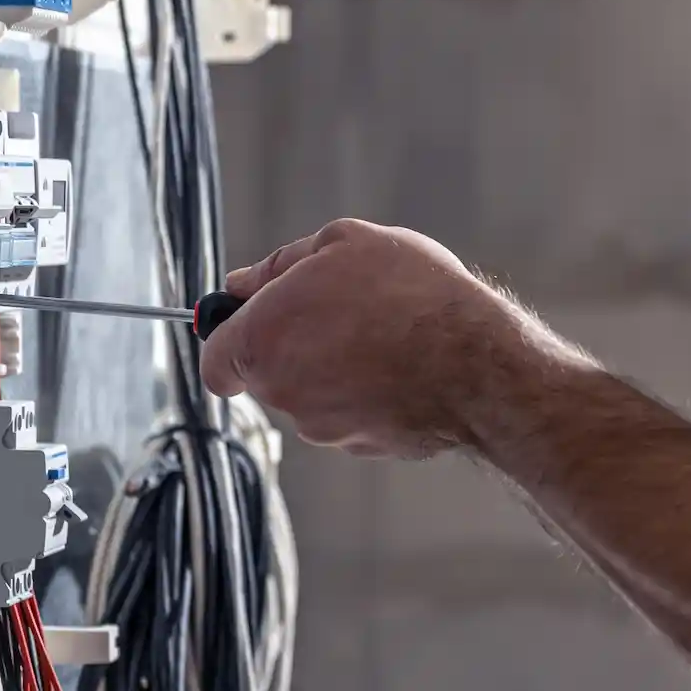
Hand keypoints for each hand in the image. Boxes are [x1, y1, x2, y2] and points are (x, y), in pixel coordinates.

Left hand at [199, 219, 525, 456]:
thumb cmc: (410, 296)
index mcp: (261, 341)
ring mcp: (323, 427)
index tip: (255, 320)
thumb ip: (280, 264)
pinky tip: (403, 365)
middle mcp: (283, 393)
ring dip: (334, 367)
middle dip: (292, 344)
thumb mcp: (343, 243)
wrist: (476, 363)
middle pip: (267, 374)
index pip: (214, 360)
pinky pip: (352, 415)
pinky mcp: (363, 447)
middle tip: (341, 308)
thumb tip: (244, 283)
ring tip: (384, 333)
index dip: (230, 338)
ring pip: (312, 395)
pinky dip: (368, 394)